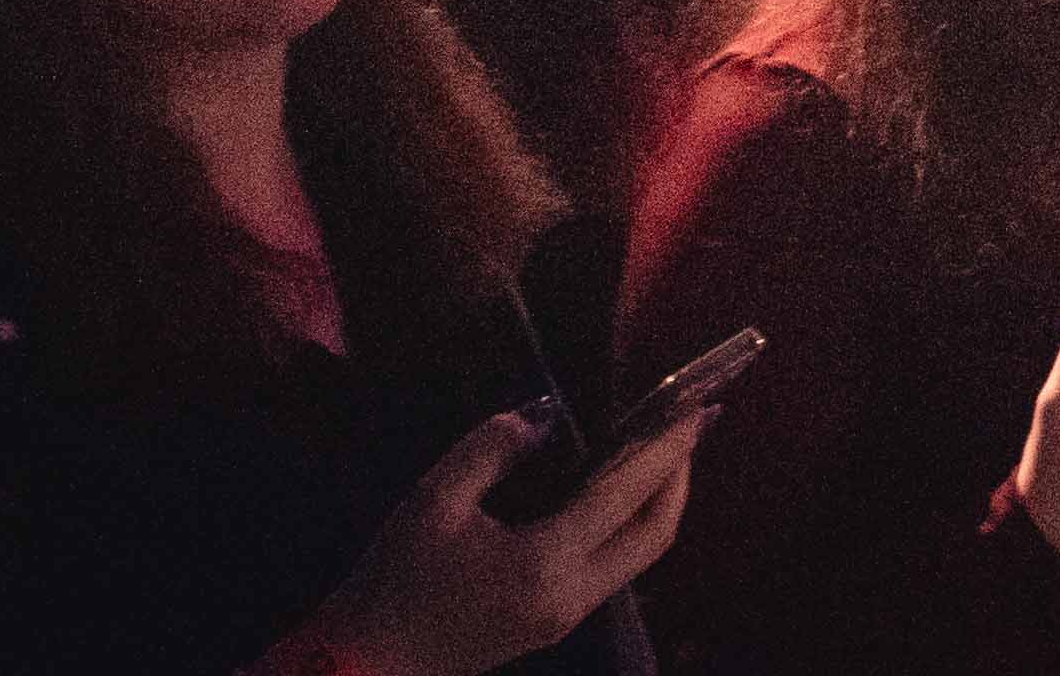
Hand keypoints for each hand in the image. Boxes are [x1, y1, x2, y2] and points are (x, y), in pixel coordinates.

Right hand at [315, 400, 706, 675]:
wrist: (365, 663)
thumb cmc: (395, 580)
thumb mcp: (434, 500)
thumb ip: (493, 447)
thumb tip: (546, 415)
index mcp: (544, 564)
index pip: (625, 497)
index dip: (665, 448)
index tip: (694, 408)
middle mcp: (571, 596)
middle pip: (655, 536)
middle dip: (680, 477)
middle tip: (693, 424)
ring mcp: (566, 616)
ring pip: (639, 556)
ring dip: (658, 502)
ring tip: (664, 450)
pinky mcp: (554, 622)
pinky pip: (614, 568)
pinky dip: (629, 524)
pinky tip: (618, 491)